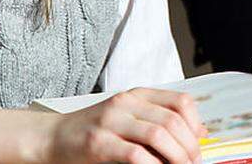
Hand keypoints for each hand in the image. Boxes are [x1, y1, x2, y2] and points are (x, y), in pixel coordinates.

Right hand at [42, 87, 206, 162]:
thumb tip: (199, 133)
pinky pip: (135, 154)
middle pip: (172, 121)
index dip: (196, 124)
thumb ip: (158, 119)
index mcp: (137, 95)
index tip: (199, 144)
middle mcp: (126, 103)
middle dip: (189, 147)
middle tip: (194, 163)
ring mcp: (111, 121)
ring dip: (176, 157)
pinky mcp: (99, 143)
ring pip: (158, 135)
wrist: (51, 137)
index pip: (181, 101)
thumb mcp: (128, 117)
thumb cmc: (94, 130)